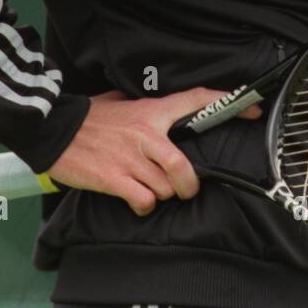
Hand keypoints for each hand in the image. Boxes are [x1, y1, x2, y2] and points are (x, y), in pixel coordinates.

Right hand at [45, 87, 260, 216]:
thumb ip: (144, 109)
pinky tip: (134, 200)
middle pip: (184, 168)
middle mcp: (146, 136)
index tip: (253, 110)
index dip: (230, 104)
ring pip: (165, 189)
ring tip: (146, 188)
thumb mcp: (120, 103)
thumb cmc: (88, 119)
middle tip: (183, 189)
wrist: (53, 129)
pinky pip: (144, 201)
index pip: (197, 101)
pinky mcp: (114, 180)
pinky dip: (143, 206)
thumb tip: (163, 109)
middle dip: (188, 186)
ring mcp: (131, 160)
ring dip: (160, 195)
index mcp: (151, 112)